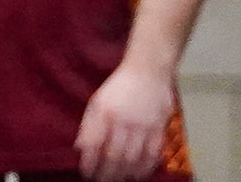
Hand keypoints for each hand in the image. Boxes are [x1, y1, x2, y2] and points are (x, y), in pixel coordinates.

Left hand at [75, 63, 174, 181]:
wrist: (149, 69)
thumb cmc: (119, 86)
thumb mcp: (97, 101)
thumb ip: (88, 125)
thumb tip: (80, 149)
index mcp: (105, 113)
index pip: (94, 145)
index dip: (89, 163)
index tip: (87, 173)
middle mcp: (124, 120)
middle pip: (114, 156)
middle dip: (107, 174)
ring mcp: (144, 124)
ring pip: (134, 158)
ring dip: (125, 173)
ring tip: (120, 180)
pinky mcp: (159, 126)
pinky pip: (154, 152)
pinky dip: (146, 166)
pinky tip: (140, 173)